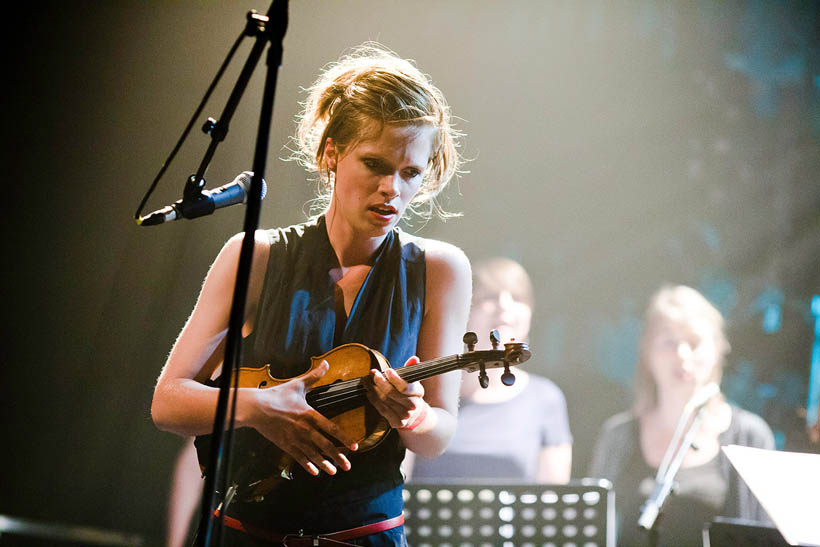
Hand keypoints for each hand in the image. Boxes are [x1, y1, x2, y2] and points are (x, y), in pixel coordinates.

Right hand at [246, 361, 357, 475]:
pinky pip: (298, 457)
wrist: (256, 408)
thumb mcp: (298, 384)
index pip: (332, 428)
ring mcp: (294, 439)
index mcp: (310, 415)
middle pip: (325, 446)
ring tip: (334, 471)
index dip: (344, 438)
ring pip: (313, 454)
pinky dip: (307, 465)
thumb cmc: (277, 395)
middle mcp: (304, 429)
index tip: (355, 446)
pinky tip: (314, 472)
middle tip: (348, 465)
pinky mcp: (285, 445)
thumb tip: (326, 363)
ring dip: (325, 464)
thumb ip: (314, 376)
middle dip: (338, 456)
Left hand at [364, 356, 429, 430]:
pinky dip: (374, 400)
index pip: (405, 386)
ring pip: (385, 401)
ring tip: (366, 381)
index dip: (395, 379)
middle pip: (393, 393)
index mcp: (418, 393)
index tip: (387, 371)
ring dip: (373, 390)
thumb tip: (414, 358)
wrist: (413, 413)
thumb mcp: (412, 380)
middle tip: (373, 373)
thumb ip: (411, 368)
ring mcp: (405, 415)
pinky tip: (369, 393)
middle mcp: (413, 405)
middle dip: (381, 382)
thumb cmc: (409, 393)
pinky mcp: (397, 422)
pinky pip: (382, 410)